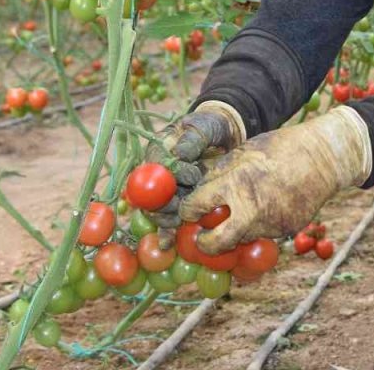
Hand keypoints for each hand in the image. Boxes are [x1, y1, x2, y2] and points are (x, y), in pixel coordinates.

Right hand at [143, 101, 243, 244]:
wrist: (221, 136)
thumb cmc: (209, 128)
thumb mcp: (203, 127)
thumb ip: (192, 140)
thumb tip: (180, 154)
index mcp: (158, 152)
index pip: (154, 170)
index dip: (167, 179)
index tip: (192, 176)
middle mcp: (158, 173)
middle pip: (152, 195)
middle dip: (166, 205)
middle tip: (183, 207)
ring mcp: (168, 189)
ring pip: (159, 210)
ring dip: (168, 220)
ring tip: (179, 224)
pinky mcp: (179, 201)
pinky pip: (170, 219)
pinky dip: (168, 232)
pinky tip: (167, 245)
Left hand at [178, 107, 371, 253]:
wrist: (324, 158)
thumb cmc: (280, 148)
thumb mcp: (243, 152)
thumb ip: (219, 173)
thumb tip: (199, 191)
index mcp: (234, 184)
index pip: (196, 207)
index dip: (188, 211)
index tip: (190, 212)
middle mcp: (250, 210)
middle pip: (216, 243)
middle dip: (204, 245)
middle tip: (202, 239)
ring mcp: (269, 224)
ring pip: (241, 238)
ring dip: (235, 230)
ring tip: (241, 212)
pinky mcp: (285, 230)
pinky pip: (264, 233)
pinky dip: (259, 224)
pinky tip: (268, 206)